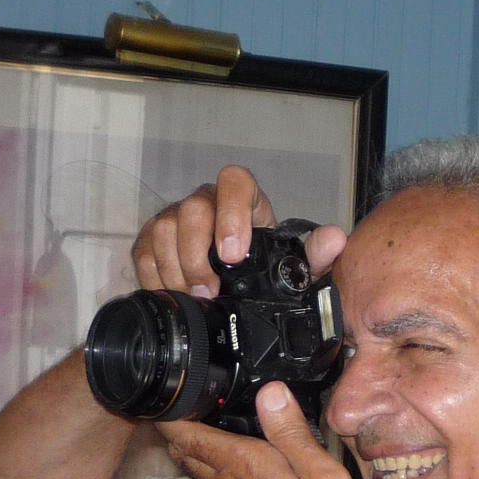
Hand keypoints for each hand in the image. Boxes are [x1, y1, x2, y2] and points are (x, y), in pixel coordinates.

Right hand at [129, 166, 349, 297]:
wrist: (238, 279)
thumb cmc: (267, 265)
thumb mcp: (295, 265)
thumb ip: (316, 254)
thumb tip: (335, 239)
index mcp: (244, 199)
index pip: (235, 181)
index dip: (231, 213)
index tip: (233, 254)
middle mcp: (206, 201)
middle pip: (191, 211)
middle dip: (198, 255)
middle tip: (211, 290)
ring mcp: (175, 217)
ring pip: (163, 229)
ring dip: (176, 269)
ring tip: (195, 297)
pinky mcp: (151, 238)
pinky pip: (143, 252)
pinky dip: (155, 277)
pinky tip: (173, 295)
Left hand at [157, 382, 373, 478]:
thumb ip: (293, 435)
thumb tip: (270, 391)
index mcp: (246, 468)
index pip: (189, 432)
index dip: (171, 411)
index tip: (167, 391)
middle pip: (189, 452)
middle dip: (179, 428)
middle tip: (179, 406)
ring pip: (201, 475)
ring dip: (195, 452)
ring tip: (199, 431)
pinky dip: (216, 477)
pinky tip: (234, 476)